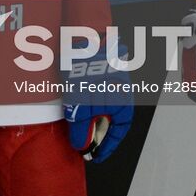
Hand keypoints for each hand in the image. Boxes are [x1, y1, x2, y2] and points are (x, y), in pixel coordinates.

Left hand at [63, 46, 133, 162]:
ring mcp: (108, 81)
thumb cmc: (87, 71)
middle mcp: (119, 93)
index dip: (107, 147)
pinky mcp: (97, 72)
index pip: (118, 131)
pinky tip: (73, 103)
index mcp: (123, 103)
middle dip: (94, 132)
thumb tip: (82, 146)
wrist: (82, 38)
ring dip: (87, 116)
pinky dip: (83, 102)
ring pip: (99, 106)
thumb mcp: (82, 106)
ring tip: (74, 123)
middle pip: (108, 119)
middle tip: (80, 142)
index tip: (95, 157)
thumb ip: (83, 128)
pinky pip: (92, 93)